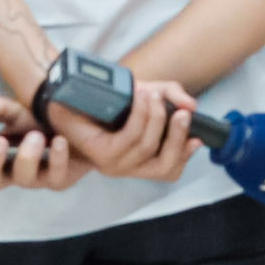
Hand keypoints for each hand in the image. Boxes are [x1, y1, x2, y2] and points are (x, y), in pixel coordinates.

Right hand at [0, 97, 88, 192]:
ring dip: (28, 157)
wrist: (82, 127)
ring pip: (24, 179)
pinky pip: (56, 176)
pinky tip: (60, 142)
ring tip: (37, 136)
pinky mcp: (59, 180)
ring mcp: (35, 179)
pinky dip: (58, 157)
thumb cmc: (44, 122)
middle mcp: (11, 172)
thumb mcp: (21, 112)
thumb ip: (0, 109)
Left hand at [50, 75, 196, 182]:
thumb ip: (170, 96)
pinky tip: (141, 98)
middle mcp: (126, 167)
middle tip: (182, 112)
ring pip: (147, 147)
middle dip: (176, 136)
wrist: (67, 95)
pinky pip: (129, 137)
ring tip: (155, 96)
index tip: (197, 137)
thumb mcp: (145, 94)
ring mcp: (112, 163)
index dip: (185, 156)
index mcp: (138, 160)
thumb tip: (191, 105)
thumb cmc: (106, 99)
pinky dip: (140, 116)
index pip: (169, 171)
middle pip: (164, 165)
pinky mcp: (100, 153)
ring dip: (156, 119)